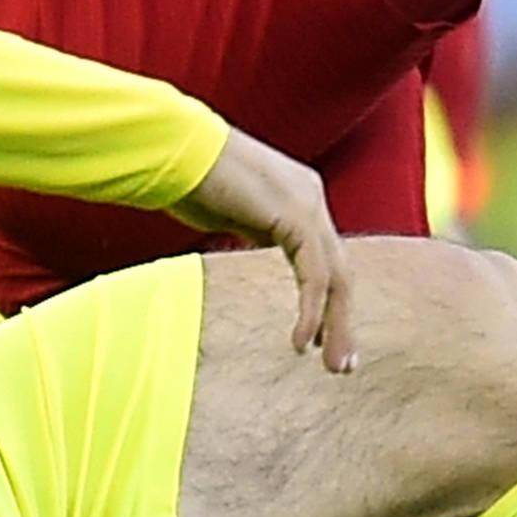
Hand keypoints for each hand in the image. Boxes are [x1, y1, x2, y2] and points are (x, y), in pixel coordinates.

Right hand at [168, 127, 358, 370]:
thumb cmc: (190, 179)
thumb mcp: (232, 213)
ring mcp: (308, 204)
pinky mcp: (295, 215)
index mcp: (300, 196)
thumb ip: (255, 230)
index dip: (328, 303)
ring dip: (336, 326)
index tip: (321, 342)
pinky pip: (314, 275)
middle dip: (342, 322)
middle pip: (339, 271)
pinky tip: (302, 342)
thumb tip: (259, 248)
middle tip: (342, 366)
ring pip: (335, 277)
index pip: (325, 259)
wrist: (174, 150)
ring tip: (332, 366)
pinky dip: (312, 311)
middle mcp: (311, 197)